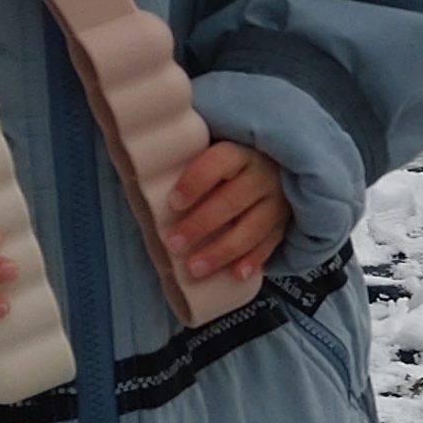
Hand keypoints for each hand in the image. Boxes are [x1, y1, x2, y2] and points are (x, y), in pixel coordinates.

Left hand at [163, 139, 287, 286]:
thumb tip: (138, 171)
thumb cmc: (231, 162)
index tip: (174, 203)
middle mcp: (263, 175)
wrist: (278, 164)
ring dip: (223, 250)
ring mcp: (276, 201)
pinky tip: (236, 274)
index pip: (220, 161)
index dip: (196, 181)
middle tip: (174, 244)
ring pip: (252, 228)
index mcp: (241, 152)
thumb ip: (186, 158)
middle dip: (201, 225)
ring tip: (195, 268)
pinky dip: (253, 260)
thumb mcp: (214, 148)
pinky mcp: (284, 223)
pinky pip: (270, 244)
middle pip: (233, 200)